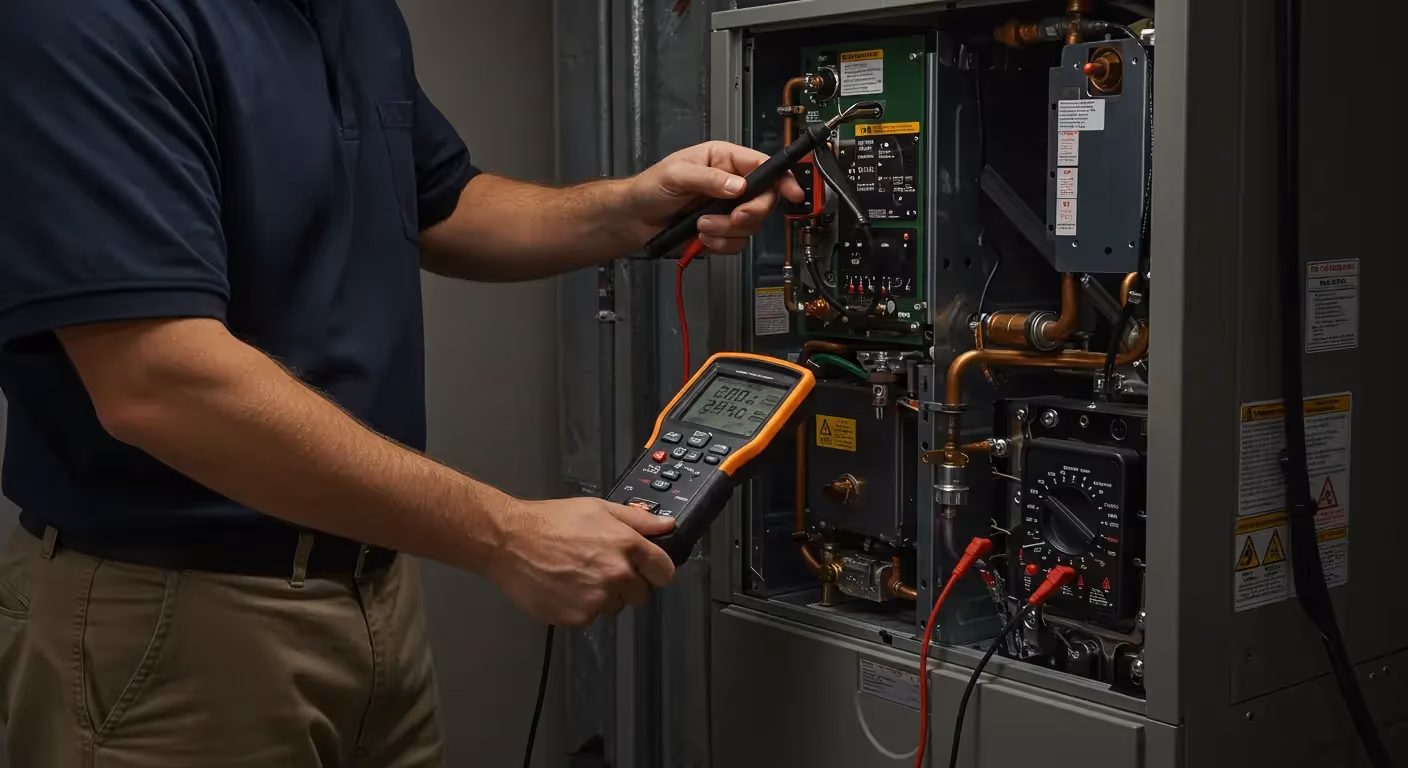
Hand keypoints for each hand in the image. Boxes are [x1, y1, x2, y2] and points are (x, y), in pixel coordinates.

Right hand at [485, 497, 676, 625]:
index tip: (649, 570)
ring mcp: (596, 599)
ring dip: (604, 596)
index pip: (664, 572)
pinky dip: (581, 607)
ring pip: (614, 607)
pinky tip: (565, 586)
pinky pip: (590, 617)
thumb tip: (667, 525)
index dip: (657, 570)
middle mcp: (616, 574)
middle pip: (642, 594)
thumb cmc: (549, 522)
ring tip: (578, 574)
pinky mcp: (576, 617)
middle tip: (603, 568)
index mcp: (626, 545)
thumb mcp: (598, 508)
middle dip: (629, 584)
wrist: (509, 541)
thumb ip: (638, 520)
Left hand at [619, 141, 805, 254]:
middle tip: (733, 218)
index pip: (764, 166)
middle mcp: (732, 184)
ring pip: (751, 226)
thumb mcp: (676, 175)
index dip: (782, 179)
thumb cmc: (650, 188)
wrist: (635, 220)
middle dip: (749, 213)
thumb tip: (738, 186)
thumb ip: (709, 179)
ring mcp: (728, 209)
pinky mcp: (722, 231)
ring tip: (701, 226)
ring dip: (726, 231)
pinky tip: (701, 237)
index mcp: (724, 160)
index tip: (791, 193)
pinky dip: (720, 244)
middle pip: (765, 200)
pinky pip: (737, 243)